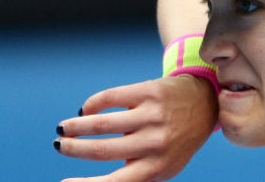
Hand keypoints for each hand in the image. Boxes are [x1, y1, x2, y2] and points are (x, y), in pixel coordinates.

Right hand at [55, 75, 217, 181]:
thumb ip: (135, 174)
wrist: (205, 104)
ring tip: (63, 128)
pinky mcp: (150, 91)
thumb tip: (89, 181)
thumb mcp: (162, 165)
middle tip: (59, 146)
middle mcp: (156, 143)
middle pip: (101, 150)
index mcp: (157, 168)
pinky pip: (110, 98)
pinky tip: (86, 110)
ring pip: (101, 123)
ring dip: (75, 127)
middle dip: (73, 149)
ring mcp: (154, 116)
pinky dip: (92, 105)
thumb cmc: (174, 141)